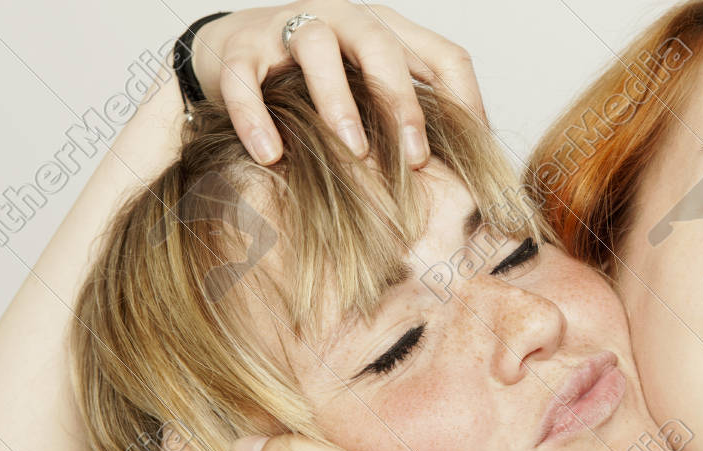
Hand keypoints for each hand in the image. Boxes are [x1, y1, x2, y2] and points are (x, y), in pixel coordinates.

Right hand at [190, 2, 485, 164]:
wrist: (231, 52)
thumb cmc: (315, 82)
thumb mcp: (371, 94)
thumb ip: (411, 121)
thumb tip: (465, 178)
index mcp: (386, 33)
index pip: (442, 55)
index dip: (464, 100)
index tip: (472, 151)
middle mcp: (341, 19)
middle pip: (381, 45)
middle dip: (402, 102)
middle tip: (416, 160)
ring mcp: (287, 28)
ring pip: (316, 47)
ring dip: (338, 102)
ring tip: (352, 152)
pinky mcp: (239, 47)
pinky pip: (247, 77)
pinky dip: (257, 116)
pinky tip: (270, 154)